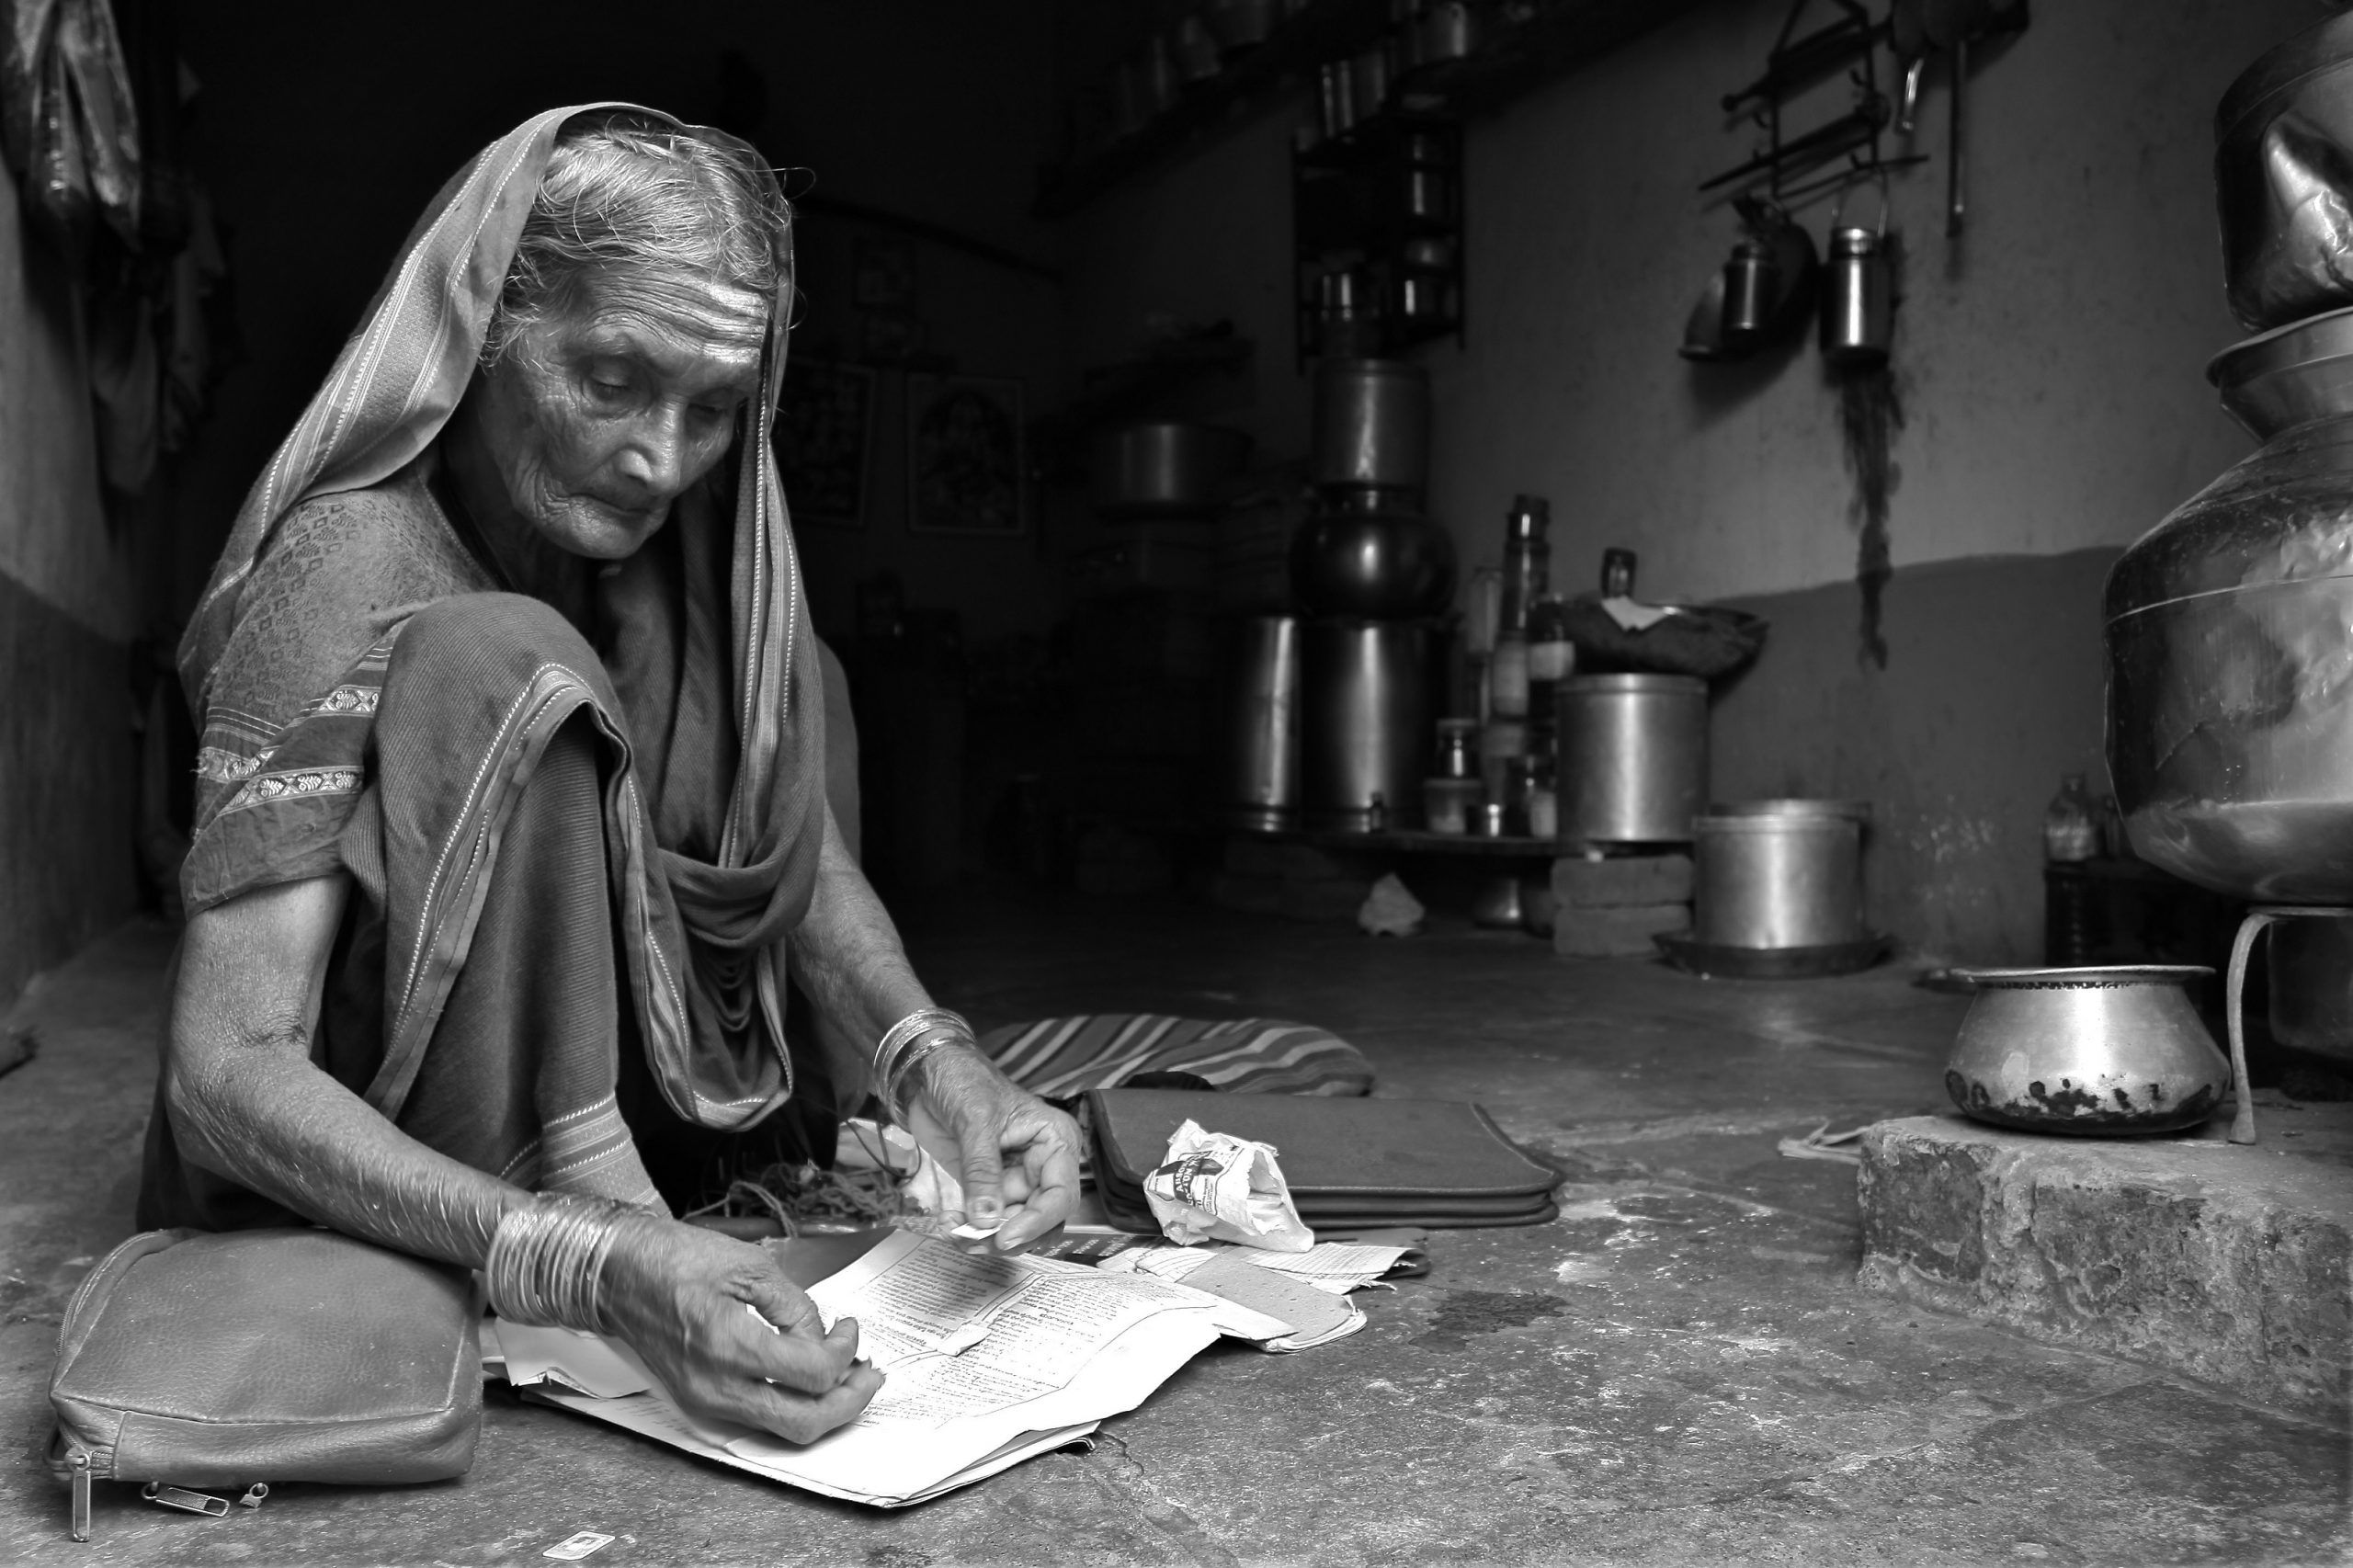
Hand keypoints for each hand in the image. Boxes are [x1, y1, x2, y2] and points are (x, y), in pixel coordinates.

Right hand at [596, 1212, 882, 1443]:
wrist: (619, 1276)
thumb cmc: (677, 1259)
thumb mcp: (751, 1266)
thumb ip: (797, 1307)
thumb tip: (821, 1339)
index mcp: (730, 1344)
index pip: (812, 1372)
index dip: (844, 1351)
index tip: (849, 1328)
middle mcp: (717, 1385)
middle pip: (804, 1422)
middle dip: (849, 1402)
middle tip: (870, 1374)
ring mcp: (707, 1401)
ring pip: (783, 1430)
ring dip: (824, 1408)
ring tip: (847, 1378)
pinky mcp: (702, 1403)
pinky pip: (759, 1419)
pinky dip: (792, 1404)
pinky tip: (806, 1379)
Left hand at [901, 1045, 1081, 1252]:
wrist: (929, 1073)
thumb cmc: (964, 1081)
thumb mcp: (976, 1122)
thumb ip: (982, 1172)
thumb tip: (986, 1220)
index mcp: (1055, 1141)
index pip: (1060, 1195)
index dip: (1037, 1222)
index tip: (1004, 1238)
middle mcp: (1042, 1165)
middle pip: (1042, 1219)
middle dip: (1010, 1235)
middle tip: (975, 1242)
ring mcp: (1016, 1178)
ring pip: (1015, 1225)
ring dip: (987, 1237)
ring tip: (955, 1232)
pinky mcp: (990, 1186)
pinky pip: (989, 1219)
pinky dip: (971, 1229)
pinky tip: (950, 1221)